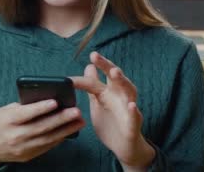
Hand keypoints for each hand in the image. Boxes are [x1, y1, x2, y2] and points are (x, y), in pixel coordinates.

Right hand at [0, 100, 84, 168]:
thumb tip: (44, 100)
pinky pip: (45, 147)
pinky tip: (69, 132)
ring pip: (47, 138)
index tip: (55, 101)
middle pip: (41, 127)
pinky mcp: (27, 156)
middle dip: (61, 119)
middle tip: (76, 111)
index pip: (27, 113)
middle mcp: (15, 135)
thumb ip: (22, 107)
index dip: (41, 107)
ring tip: (79, 121)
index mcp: (7, 120)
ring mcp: (22, 148)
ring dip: (65, 130)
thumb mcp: (4, 111)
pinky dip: (58, 139)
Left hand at [70, 52, 154, 169]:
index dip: (82, 77)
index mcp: (107, 93)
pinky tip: (131, 106)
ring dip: (122, 81)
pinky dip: (133, 111)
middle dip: (106, 65)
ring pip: (128, 91)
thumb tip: (88, 66)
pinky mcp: (133, 124)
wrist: (123, 146)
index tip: (68, 77)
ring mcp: (127, 108)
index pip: (94, 80)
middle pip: (114, 77)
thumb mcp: (98, 102)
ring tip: (115, 72)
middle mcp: (119, 96)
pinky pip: (135, 116)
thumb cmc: (110, 122)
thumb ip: (93, 86)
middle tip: (94, 56)